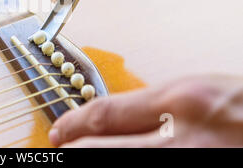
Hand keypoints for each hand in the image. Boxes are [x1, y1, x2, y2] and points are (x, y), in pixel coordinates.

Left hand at [49, 75, 242, 146]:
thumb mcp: (195, 94)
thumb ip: (150, 108)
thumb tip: (104, 123)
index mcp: (183, 102)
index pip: (107, 114)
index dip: (73, 124)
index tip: (58, 130)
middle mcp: (186, 140)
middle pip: (104, 152)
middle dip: (74, 152)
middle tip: (59, 150)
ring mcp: (192, 165)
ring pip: (120, 167)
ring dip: (93, 162)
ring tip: (81, 156)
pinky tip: (118, 161)